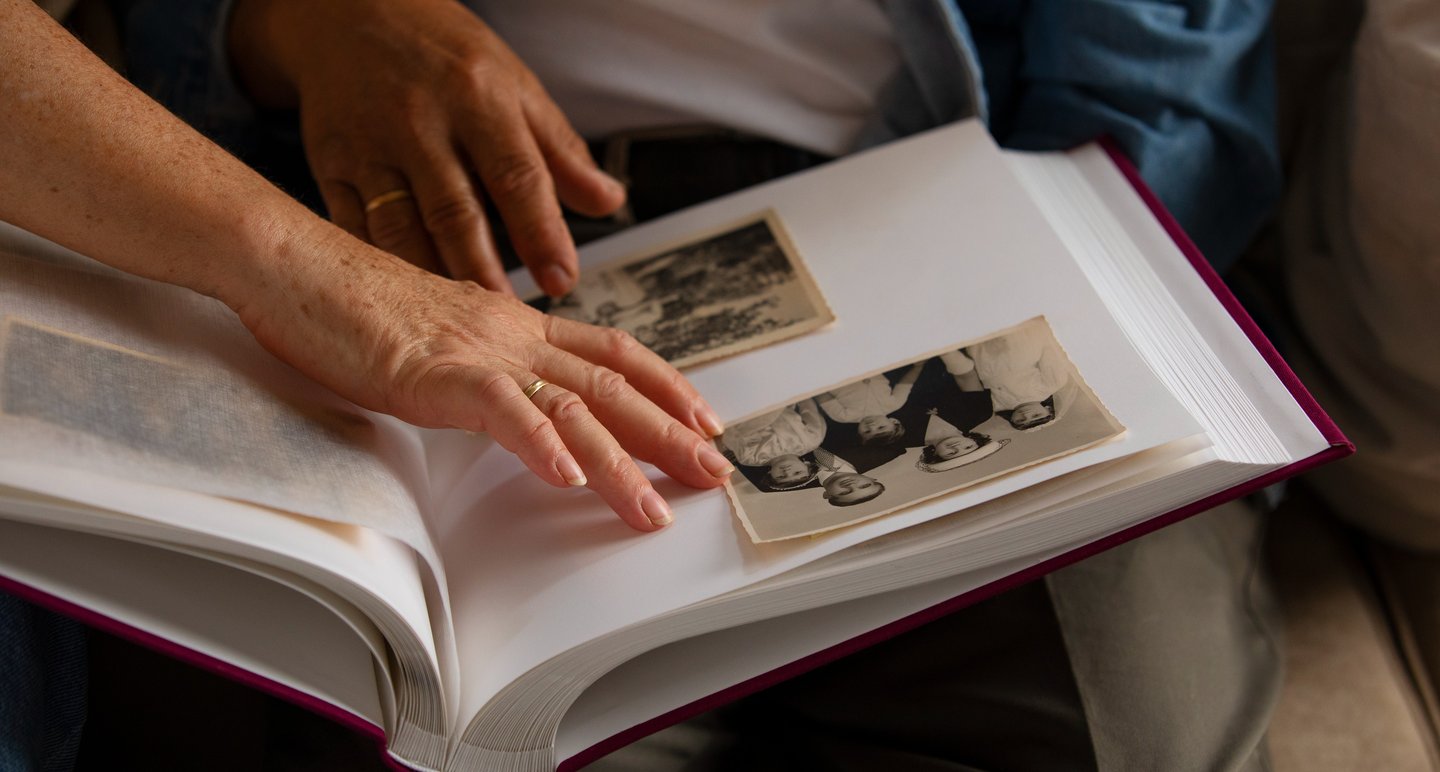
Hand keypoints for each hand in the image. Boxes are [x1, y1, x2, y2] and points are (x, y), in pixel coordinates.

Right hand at [229, 0, 624, 295]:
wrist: (347, 12)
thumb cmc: (444, 54)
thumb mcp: (513, 85)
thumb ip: (559, 151)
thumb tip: (610, 202)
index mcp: (477, 97)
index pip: (517, 175)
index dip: (541, 233)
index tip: (562, 279)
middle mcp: (420, 120)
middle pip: (455, 210)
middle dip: (486, 271)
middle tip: (513, 321)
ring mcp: (369, 145)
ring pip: (400, 227)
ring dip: (432, 280)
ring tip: (462, 325)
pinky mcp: (330, 165)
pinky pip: (354, 228)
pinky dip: (381, 269)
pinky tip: (407, 302)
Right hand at [229, 230, 731, 530]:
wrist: (294, 264)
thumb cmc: (351, 304)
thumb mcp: (438, 335)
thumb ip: (483, 364)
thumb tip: (513, 397)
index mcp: (512, 325)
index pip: (609, 350)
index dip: (664, 384)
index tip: (702, 418)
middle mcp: (509, 335)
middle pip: (610, 385)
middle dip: (668, 433)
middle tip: (713, 474)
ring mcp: (475, 352)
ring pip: (569, 407)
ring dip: (617, 464)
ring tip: (652, 509)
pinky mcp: (432, 371)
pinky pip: (499, 409)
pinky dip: (538, 444)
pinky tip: (568, 476)